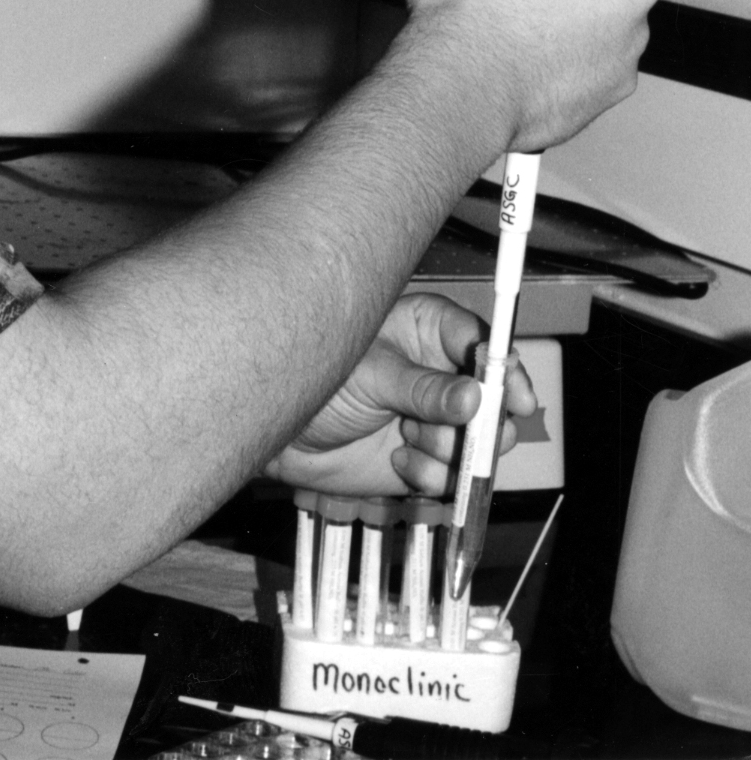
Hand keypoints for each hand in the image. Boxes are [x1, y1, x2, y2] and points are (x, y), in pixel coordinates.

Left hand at [263, 294, 534, 497]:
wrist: (286, 437)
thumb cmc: (320, 382)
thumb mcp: (373, 377)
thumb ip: (424, 390)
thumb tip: (476, 397)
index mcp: (428, 329)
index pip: (482, 342)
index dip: (504, 369)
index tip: (518, 398)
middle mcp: (441, 372)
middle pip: (494, 396)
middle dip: (485, 421)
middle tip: (472, 436)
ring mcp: (438, 416)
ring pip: (479, 440)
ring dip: (449, 449)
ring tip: (407, 439)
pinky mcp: (429, 457)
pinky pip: (454, 474)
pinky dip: (431, 474)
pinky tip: (399, 459)